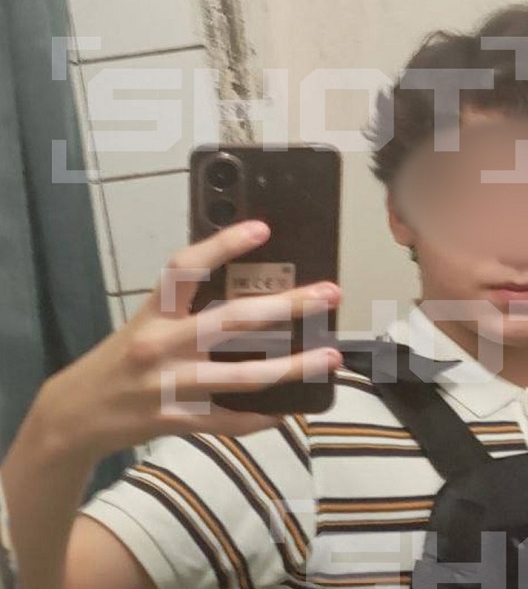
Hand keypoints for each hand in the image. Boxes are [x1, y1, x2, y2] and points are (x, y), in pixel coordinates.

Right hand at [24, 219, 341, 464]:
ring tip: (330, 356)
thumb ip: (187, 309)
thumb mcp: (146, 323)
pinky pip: (231, 421)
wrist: (74, 415)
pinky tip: (292, 408)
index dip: (223, 245)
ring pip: (244, 377)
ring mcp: (171, 388)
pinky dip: (264, 416)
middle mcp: (162, 347)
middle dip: (287, 306)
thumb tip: (250, 292)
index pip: (185, 269)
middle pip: (233, 321)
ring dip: (294, 366)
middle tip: (329, 293)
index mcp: (154, 315)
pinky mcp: (178, 422)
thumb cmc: (121, 359)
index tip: (262, 229)